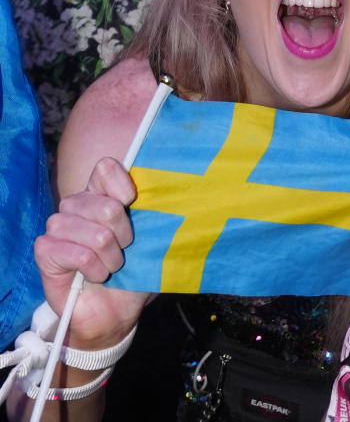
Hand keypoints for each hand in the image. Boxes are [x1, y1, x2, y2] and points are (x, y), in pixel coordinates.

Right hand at [34, 157, 148, 348]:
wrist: (115, 311)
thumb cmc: (134, 272)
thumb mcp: (152, 240)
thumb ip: (155, 214)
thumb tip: (173, 195)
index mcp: (100, 195)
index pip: (106, 168)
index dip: (123, 186)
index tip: (134, 204)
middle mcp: (76, 206)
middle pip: (106, 206)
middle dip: (124, 236)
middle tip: (124, 250)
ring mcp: (57, 227)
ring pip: (95, 234)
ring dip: (110, 257)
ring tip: (110, 266)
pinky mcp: (45, 251)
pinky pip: (78, 254)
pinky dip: (94, 269)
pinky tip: (95, 276)